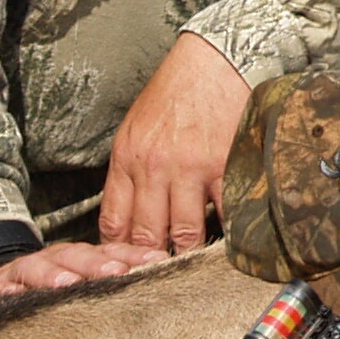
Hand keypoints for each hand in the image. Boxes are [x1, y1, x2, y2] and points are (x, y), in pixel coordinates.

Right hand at [0, 238, 166, 298]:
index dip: (134, 255)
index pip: (112, 253)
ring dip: (56, 275)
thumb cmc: (53, 292)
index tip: (159, 260)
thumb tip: (160, 286)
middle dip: (99, 263)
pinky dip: (12, 292)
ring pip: (41, 269)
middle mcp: (58, 260)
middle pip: (79, 257)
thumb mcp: (87, 285)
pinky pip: (4, 290)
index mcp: (84, 259)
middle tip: (119, 271)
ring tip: (69, 284)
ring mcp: (27, 272)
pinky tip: (20, 297)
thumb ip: (118, 283)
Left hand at [100, 31, 251, 252]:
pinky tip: (226, 244)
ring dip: (187, 255)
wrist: (215, 58)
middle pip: (146, 235)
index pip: (113, 222)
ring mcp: (189, 170)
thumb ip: (131, 170)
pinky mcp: (224, 166)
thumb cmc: (177, 91)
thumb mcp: (136, 127)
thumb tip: (132, 213)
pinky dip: (224, 234)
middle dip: (151, 263)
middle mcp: (153, 168)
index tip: (127, 267)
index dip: (117, 253)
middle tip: (159, 280)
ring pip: (183, 234)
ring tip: (192, 269)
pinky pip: (222, 215)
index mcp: (127, 159)